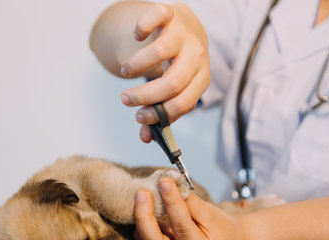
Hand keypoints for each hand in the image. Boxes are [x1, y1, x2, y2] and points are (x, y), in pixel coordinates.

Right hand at [119, 3, 210, 142]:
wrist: (187, 29)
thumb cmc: (178, 65)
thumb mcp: (174, 89)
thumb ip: (159, 112)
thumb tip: (144, 137)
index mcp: (201, 79)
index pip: (183, 103)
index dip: (159, 113)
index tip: (139, 116)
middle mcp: (197, 56)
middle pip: (173, 82)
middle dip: (145, 95)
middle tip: (126, 99)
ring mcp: (184, 33)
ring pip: (159, 52)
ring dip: (136, 66)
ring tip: (126, 72)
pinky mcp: (171, 13)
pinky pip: (154, 17)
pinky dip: (141, 28)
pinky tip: (137, 37)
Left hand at [134, 177, 246, 239]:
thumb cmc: (221, 228)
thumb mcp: (211, 213)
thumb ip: (190, 202)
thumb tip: (170, 185)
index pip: (181, 226)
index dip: (171, 202)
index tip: (165, 182)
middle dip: (145, 216)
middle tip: (142, 193)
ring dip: (142, 218)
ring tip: (143, 195)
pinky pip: (146, 238)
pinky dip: (144, 221)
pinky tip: (145, 205)